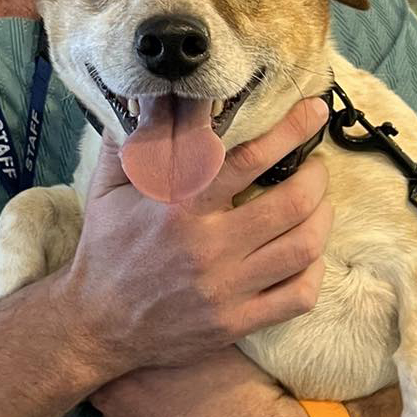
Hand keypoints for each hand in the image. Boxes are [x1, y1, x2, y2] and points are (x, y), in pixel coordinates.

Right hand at [57, 97, 333, 379]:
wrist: (95, 325)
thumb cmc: (105, 248)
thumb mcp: (110, 186)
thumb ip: (136, 138)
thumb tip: (156, 91)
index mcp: (180, 206)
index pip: (250, 159)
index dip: (291, 130)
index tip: (315, 111)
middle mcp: (208, 246)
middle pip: (292, 203)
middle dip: (316, 176)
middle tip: (314, 165)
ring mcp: (225, 288)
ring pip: (303, 247)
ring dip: (322, 218)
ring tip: (318, 204)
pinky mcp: (235, 322)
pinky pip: (298, 296)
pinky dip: (313, 271)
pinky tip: (308, 255)